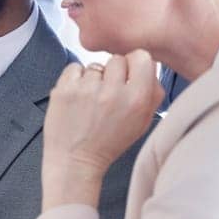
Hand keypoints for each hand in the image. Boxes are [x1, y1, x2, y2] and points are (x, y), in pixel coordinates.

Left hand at [42, 51, 160, 208]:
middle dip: (114, 73)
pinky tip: (77, 98)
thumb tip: (152, 64)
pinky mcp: (64, 89)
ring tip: (91, 101)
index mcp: (136, 100)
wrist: (75, 162)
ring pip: (95, 65)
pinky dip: (75, 79)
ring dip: (94, 78)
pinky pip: (74, 68)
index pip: (142, 57)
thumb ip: (153, 93)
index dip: (135, 64)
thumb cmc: (109, 143)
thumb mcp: (142, 123)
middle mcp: (113, 92)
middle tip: (108, 93)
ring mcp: (87, 89)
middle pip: (117, 59)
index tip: (129, 75)